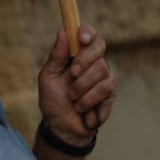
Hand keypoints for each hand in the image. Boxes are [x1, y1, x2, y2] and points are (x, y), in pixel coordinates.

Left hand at [37, 24, 115, 145]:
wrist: (62, 127)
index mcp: (77, 53)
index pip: (87, 34)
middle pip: (99, 46)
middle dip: (84, 61)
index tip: (82, 40)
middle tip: (72, 74)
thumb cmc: (53, 100)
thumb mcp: (48, 77)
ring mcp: (104, 74)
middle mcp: (93, 60)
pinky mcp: (110, 90)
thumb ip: (56, 56)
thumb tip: (62, 32)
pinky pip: (104, 88)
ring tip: (72, 98)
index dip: (87, 32)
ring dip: (81, 87)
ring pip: (101, 69)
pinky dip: (88, 100)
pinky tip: (81, 107)